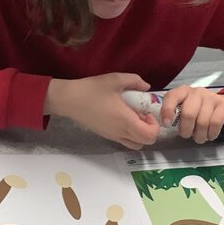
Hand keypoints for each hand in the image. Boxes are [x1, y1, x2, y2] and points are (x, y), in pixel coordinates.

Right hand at [45, 73, 159, 149]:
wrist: (69, 100)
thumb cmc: (92, 89)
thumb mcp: (115, 79)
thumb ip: (135, 80)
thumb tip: (146, 86)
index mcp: (125, 120)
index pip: (149, 135)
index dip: (155, 126)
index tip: (148, 112)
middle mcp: (120, 132)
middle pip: (145, 143)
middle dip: (150, 130)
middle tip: (143, 115)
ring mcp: (112, 135)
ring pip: (134, 144)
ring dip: (139, 134)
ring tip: (133, 118)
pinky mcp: (105, 135)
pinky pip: (123, 140)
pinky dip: (129, 134)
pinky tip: (121, 118)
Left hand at [160, 86, 223, 143]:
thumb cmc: (201, 110)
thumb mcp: (185, 108)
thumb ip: (174, 113)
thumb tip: (165, 124)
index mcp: (183, 92)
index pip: (172, 97)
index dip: (167, 111)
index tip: (167, 124)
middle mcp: (197, 92)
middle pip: (188, 114)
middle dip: (186, 130)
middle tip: (186, 135)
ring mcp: (212, 97)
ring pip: (202, 121)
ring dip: (199, 135)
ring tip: (199, 138)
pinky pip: (216, 123)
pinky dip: (211, 133)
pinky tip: (210, 136)